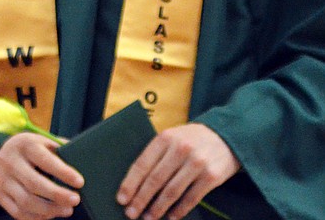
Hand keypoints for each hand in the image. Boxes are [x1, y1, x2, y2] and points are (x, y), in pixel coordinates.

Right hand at [0, 132, 84, 219]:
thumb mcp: (41, 142)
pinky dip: (37, 217)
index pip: (44, 159)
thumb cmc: (29, 150)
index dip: (63, 172)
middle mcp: (11, 162)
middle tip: (75, 200)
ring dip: (50, 210)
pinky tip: (50, 214)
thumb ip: (59, 149)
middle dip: (57, 195)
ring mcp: (3, 180)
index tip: (80, 182)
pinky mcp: (0, 196)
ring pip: (26, 201)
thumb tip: (82, 159)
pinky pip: (19, 213)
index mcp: (25, 145)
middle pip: (34, 183)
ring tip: (67, 210)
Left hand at [117, 123, 238, 219]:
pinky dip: (179, 210)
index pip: (142, 164)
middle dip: (141, 199)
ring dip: (158, 208)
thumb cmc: (190, 140)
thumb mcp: (171, 138)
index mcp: (164, 138)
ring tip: (148, 218)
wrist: (226, 136)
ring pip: (172, 191)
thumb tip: (135, 183)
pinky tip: (171, 217)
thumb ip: (156, 155)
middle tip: (131, 213)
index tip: (122, 199)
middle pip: (155, 180)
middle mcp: (180, 149)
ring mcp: (197, 163)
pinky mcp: (211, 176)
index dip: (130, 184)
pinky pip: (191, 198)